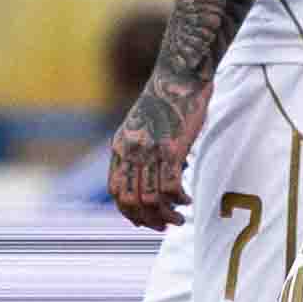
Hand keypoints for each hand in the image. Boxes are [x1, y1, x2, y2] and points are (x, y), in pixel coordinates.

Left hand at [107, 65, 209, 227]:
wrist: (179, 76)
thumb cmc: (166, 100)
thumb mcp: (141, 125)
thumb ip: (139, 150)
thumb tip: (151, 178)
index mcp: (120, 146)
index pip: (116, 190)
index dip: (127, 211)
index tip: (144, 220)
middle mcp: (131, 151)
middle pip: (131, 200)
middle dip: (147, 220)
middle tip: (164, 225)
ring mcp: (150, 151)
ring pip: (151, 199)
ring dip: (165, 215)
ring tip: (179, 218)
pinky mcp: (171, 149)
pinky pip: (171, 187)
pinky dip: (179, 200)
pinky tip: (187, 199)